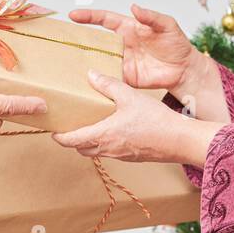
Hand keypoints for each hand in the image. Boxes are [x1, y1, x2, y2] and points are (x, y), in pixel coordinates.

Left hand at [51, 69, 218, 164]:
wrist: (180, 141)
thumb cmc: (156, 121)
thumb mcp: (130, 97)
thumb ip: (108, 86)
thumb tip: (91, 75)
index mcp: (104, 135)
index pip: (72, 141)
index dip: (59, 137)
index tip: (52, 130)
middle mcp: (109, 149)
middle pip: (81, 149)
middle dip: (72, 140)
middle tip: (69, 126)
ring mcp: (121, 156)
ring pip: (97, 152)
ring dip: (89, 142)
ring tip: (90, 126)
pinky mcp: (133, 156)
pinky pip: (112, 152)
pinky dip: (106, 143)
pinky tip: (114, 129)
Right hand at [69, 4, 198, 91]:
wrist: (185, 69)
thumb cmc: (176, 43)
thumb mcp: (167, 25)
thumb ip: (151, 16)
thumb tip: (134, 7)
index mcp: (128, 28)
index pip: (103, 19)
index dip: (88, 16)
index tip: (73, 15)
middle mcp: (121, 44)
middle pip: (96, 40)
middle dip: (79, 39)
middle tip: (63, 40)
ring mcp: (122, 61)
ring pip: (99, 60)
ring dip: (86, 61)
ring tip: (68, 61)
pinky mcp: (126, 77)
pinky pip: (109, 78)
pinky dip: (99, 80)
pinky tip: (89, 81)